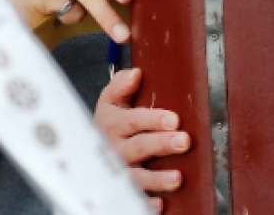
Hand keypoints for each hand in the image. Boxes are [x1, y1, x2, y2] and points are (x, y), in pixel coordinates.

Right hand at [96, 68, 189, 205]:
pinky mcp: (123, 188)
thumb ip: (121, 85)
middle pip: (139, 147)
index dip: (153, 119)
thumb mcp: (111, 100)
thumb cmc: (111, 120)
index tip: (174, 119)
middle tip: (184, 141)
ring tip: (178, 178)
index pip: (133, 120)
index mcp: (112, 123)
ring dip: (157, 179)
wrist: (89, 149)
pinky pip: (133, 198)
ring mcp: (119, 171)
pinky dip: (146, 202)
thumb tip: (135, 73)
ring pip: (136, 177)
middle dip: (161, 144)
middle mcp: (114, 149)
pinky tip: (161, 204)